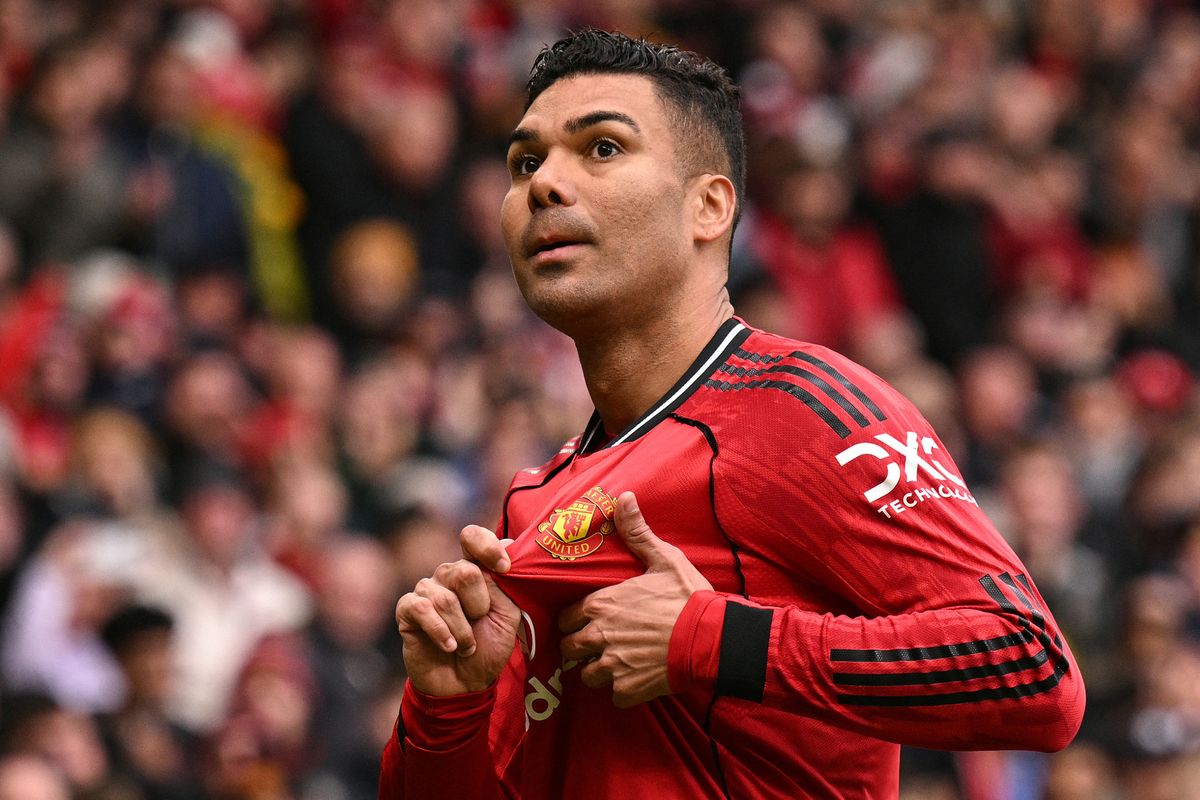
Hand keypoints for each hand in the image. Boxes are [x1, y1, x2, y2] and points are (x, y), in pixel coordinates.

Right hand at [395, 525, 519, 696]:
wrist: (464, 685)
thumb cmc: (488, 648)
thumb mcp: (508, 616)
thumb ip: (506, 584)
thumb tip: (506, 545)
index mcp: (474, 569)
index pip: (472, 537)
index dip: (488, 547)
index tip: (505, 568)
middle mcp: (448, 574)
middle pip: (464, 571)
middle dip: (479, 606)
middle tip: (479, 624)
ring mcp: (426, 590)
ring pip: (445, 598)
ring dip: (463, 629)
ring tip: (467, 646)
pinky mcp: (407, 609)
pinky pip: (422, 609)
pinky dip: (441, 632)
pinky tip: (450, 646)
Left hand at [558, 492, 711, 707]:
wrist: (713, 637)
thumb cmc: (687, 597)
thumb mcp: (663, 558)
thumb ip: (637, 533)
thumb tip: (622, 497)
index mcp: (601, 604)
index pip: (565, 617)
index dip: (575, 619)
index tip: (586, 619)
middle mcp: (599, 636)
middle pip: (569, 648)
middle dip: (579, 647)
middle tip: (597, 643)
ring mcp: (612, 665)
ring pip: (587, 675)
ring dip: (598, 670)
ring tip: (616, 662)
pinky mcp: (629, 689)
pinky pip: (614, 695)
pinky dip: (622, 690)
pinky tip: (636, 678)